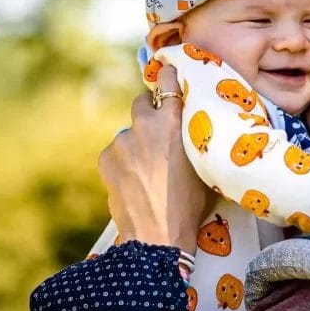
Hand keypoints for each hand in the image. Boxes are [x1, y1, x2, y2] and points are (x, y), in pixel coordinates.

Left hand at [100, 91, 210, 249]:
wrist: (156, 237)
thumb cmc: (190, 205)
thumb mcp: (204, 166)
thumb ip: (194, 139)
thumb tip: (194, 128)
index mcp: (172, 122)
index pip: (168, 82)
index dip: (168, 76)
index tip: (168, 73)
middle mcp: (144, 125)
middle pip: (141, 103)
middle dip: (149, 112)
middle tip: (158, 134)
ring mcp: (121, 141)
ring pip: (128, 133)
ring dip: (136, 143)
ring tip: (147, 170)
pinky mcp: (106, 158)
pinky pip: (116, 152)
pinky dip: (123, 161)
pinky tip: (134, 181)